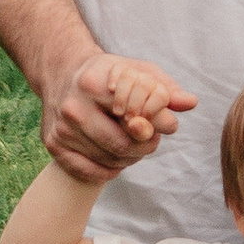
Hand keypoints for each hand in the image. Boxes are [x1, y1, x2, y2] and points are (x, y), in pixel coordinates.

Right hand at [41, 49, 195, 182]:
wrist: (62, 73)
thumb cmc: (108, 76)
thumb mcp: (137, 71)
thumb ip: (165, 88)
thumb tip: (190, 103)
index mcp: (94, 84)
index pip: (135, 117)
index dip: (155, 126)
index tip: (162, 124)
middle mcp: (73, 107)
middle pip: (123, 145)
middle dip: (145, 146)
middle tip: (149, 137)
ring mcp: (61, 129)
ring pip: (110, 161)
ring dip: (129, 158)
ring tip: (131, 143)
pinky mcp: (53, 146)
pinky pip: (90, 173)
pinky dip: (109, 171)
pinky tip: (114, 157)